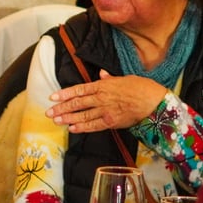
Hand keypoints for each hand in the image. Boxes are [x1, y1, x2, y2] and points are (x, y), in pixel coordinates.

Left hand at [46, 71, 166, 132]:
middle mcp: (101, 98)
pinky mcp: (111, 122)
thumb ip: (110, 78)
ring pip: (82, 115)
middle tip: (49, 112)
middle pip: (77, 103)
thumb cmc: (141, 88)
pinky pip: (93, 126)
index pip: (79, 89)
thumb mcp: (124, 78)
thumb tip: (101, 74)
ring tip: (56, 121)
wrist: (153, 102)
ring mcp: (105, 111)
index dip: (64, 93)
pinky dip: (82, 127)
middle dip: (61, 108)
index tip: (52, 97)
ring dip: (68, 118)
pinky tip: (72, 129)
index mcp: (103, 85)